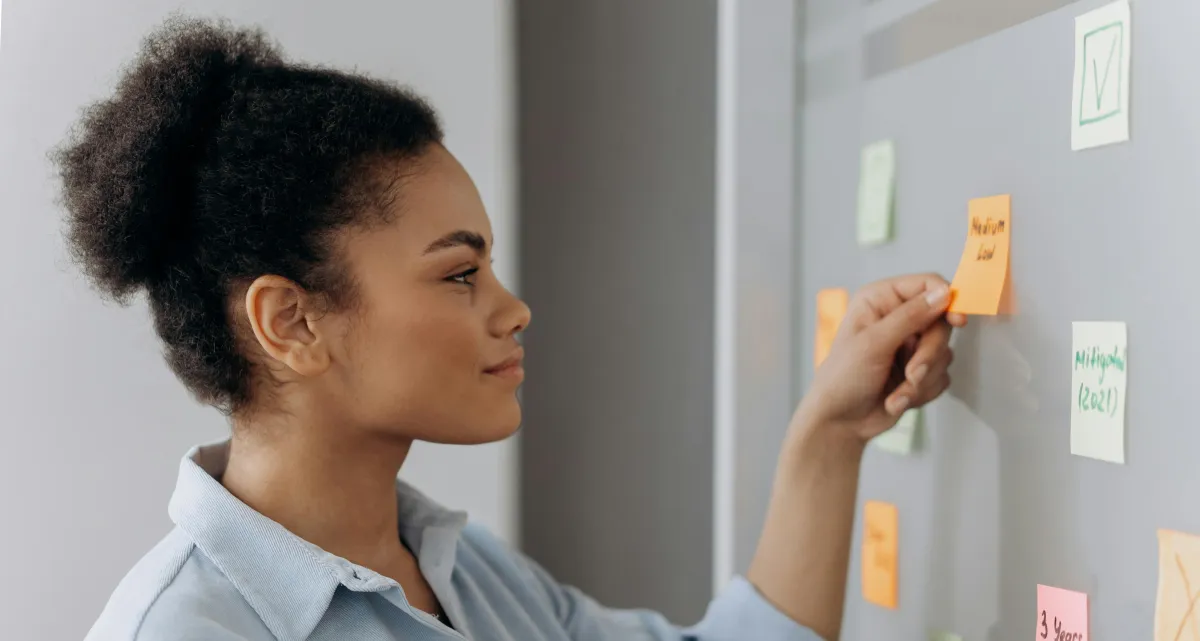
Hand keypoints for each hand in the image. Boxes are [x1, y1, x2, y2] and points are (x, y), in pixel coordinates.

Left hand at [796, 273, 966, 442]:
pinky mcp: (920, 369)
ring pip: (944, 353)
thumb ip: (910, 316)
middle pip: (942, 322)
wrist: (840, 421)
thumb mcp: (874, 343)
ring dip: (921, 378)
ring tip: (895, 392)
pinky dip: (921, 391)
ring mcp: (910, 345)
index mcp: (882, 300)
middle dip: (928, 354)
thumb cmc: (843, 377)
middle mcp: (899, 318)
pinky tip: (896, 399)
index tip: (957, 320)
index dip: (947, 299)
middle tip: (912, 374)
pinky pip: (942, 376)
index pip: (928, 284)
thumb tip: (943, 294)